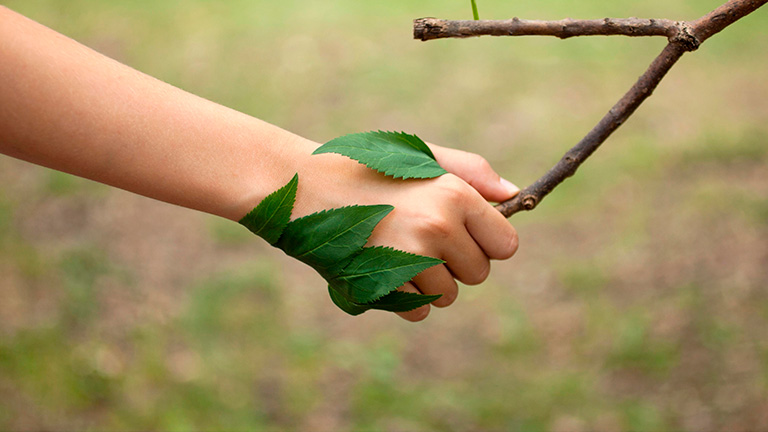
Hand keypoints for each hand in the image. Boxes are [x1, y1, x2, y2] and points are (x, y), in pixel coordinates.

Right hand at [291, 138, 519, 321]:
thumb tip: (514, 196)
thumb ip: (472, 173)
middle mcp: (438, 228)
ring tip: (396, 249)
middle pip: (478, 274)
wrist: (303, 186)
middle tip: (421, 237)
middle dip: (457, 263)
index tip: (465, 234)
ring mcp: (410, 260)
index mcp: (454, 194)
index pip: (506, 245)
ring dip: (429, 282)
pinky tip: (381, 267)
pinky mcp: (383, 286)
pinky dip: (403, 298)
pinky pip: (417, 311)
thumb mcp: (421, 157)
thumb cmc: (366, 168)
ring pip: (448, 296)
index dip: (487, 242)